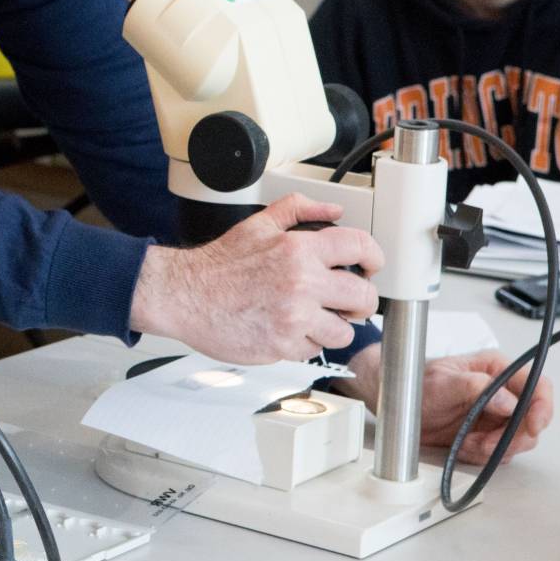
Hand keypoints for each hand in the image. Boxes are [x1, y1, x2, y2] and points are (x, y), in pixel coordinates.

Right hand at [132, 194, 383, 362]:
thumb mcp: (258, 225)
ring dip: (332, 326)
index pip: (360, 247)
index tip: (371, 267)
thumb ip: (298, 210)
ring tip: (313, 318)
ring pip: (343, 331)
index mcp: (298, 249)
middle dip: (360, 301)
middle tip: (348, 302)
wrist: (185, 295)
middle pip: (363, 296)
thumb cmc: (219, 265)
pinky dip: (304, 343)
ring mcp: (293, 317)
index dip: (374, 257)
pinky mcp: (282, 345)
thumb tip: (333, 210)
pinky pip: (314, 350)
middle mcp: (301, 283)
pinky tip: (288, 329)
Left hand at [343, 346, 553, 463]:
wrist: (394, 405)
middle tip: (488, 443)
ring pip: (519, 439)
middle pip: (532, 418)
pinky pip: (499, 452)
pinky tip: (464, 446)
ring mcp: (496, 415)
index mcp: (496, 370)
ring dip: (496, 447)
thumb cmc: (414, 384)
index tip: (532, 425)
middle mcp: (502, 392)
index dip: (542, 406)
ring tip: (469, 443)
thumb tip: (508, 401)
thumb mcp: (441, 382)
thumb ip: (475, 387)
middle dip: (514, 436)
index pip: (537, 384)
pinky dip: (484, 454)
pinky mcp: (487, 434)